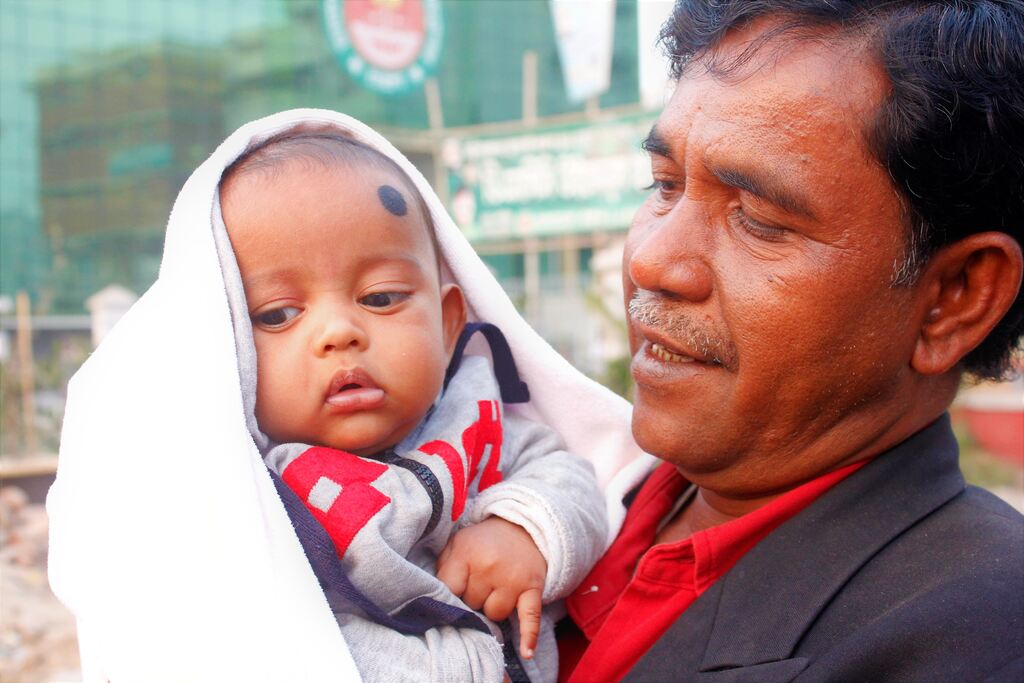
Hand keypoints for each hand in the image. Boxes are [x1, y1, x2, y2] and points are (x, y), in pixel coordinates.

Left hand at [436, 516, 546, 659]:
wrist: (523, 528)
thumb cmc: (484, 541)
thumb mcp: (458, 543)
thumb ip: (443, 567)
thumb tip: (434, 596)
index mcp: (467, 553)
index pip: (450, 590)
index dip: (450, 594)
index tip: (453, 591)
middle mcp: (489, 567)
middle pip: (472, 604)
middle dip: (473, 597)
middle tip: (480, 581)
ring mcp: (512, 579)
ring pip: (495, 614)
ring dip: (493, 607)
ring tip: (496, 588)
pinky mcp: (532, 588)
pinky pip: (530, 617)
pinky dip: (528, 636)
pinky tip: (526, 652)